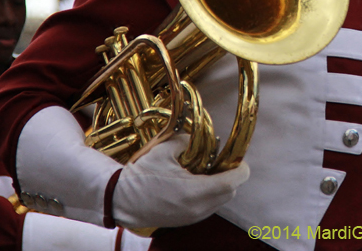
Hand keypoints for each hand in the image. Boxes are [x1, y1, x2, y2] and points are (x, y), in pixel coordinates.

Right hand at [112, 134, 249, 228]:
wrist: (121, 200)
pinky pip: (208, 208)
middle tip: (222, 162)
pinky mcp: (186, 221)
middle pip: (229, 193)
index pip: (232, 182)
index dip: (240, 170)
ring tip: (208, 172)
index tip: (239, 160)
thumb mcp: (165, 149)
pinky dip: (209, 195)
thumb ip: (187, 141)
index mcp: (194, 191)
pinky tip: (197, 183)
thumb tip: (199, 139)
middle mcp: (197, 208)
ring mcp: (191, 217)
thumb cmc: (142, 175)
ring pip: (219, 202)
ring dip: (220, 187)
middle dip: (231, 177)